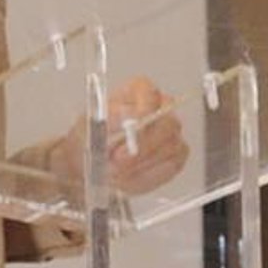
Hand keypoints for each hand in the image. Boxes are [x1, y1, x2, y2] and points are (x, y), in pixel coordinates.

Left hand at [49, 77, 188, 204]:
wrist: (93, 162)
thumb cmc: (93, 138)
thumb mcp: (91, 125)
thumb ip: (111, 118)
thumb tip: (128, 116)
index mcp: (138, 90)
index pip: (150, 93)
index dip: (144, 110)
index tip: (132, 126)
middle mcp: (161, 107)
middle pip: (167, 122)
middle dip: (144, 144)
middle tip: (119, 159)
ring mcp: (172, 132)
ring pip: (169, 148)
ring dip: (140, 164)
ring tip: (115, 171)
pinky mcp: (177, 155)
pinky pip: (170, 166)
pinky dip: (147, 176)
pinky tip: (129, 177)